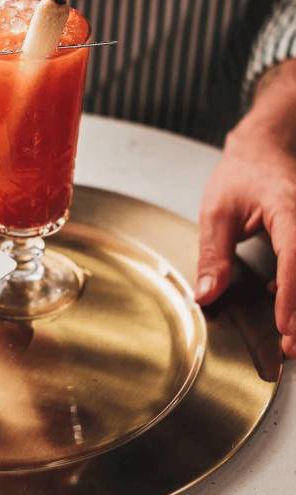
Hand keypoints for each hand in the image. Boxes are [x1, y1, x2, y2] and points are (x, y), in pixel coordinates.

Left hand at [196, 63, 295, 357]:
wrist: (264, 147)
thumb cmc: (242, 173)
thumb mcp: (216, 212)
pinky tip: (288, 311)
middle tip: (291, 347)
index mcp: (288, 209)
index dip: (292, 294)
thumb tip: (207, 295)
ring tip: (293, 341)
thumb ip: (213, 256)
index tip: (284, 325)